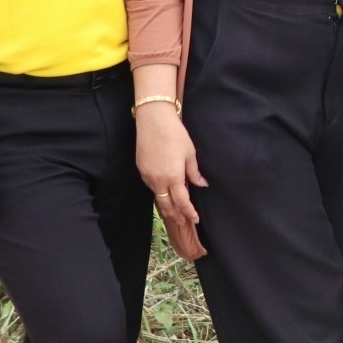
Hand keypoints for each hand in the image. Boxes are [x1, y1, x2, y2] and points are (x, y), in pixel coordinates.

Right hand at [135, 106, 208, 258]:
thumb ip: (194, 172)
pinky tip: (163, 195)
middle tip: (183, 223)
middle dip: (175, 215)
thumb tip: (201, 184)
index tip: (195, 219)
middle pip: (166, 205)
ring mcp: (147, 175)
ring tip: (174, 213)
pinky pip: (150, 187)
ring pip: (157, 197)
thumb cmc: (175, 133)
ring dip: (166, 206)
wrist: (153, 119)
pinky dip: (158, 194)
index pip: (182, 202)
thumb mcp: (189, 153)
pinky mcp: (141, 169)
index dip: (188, 212)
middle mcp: (158, 180)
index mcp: (173, 176)